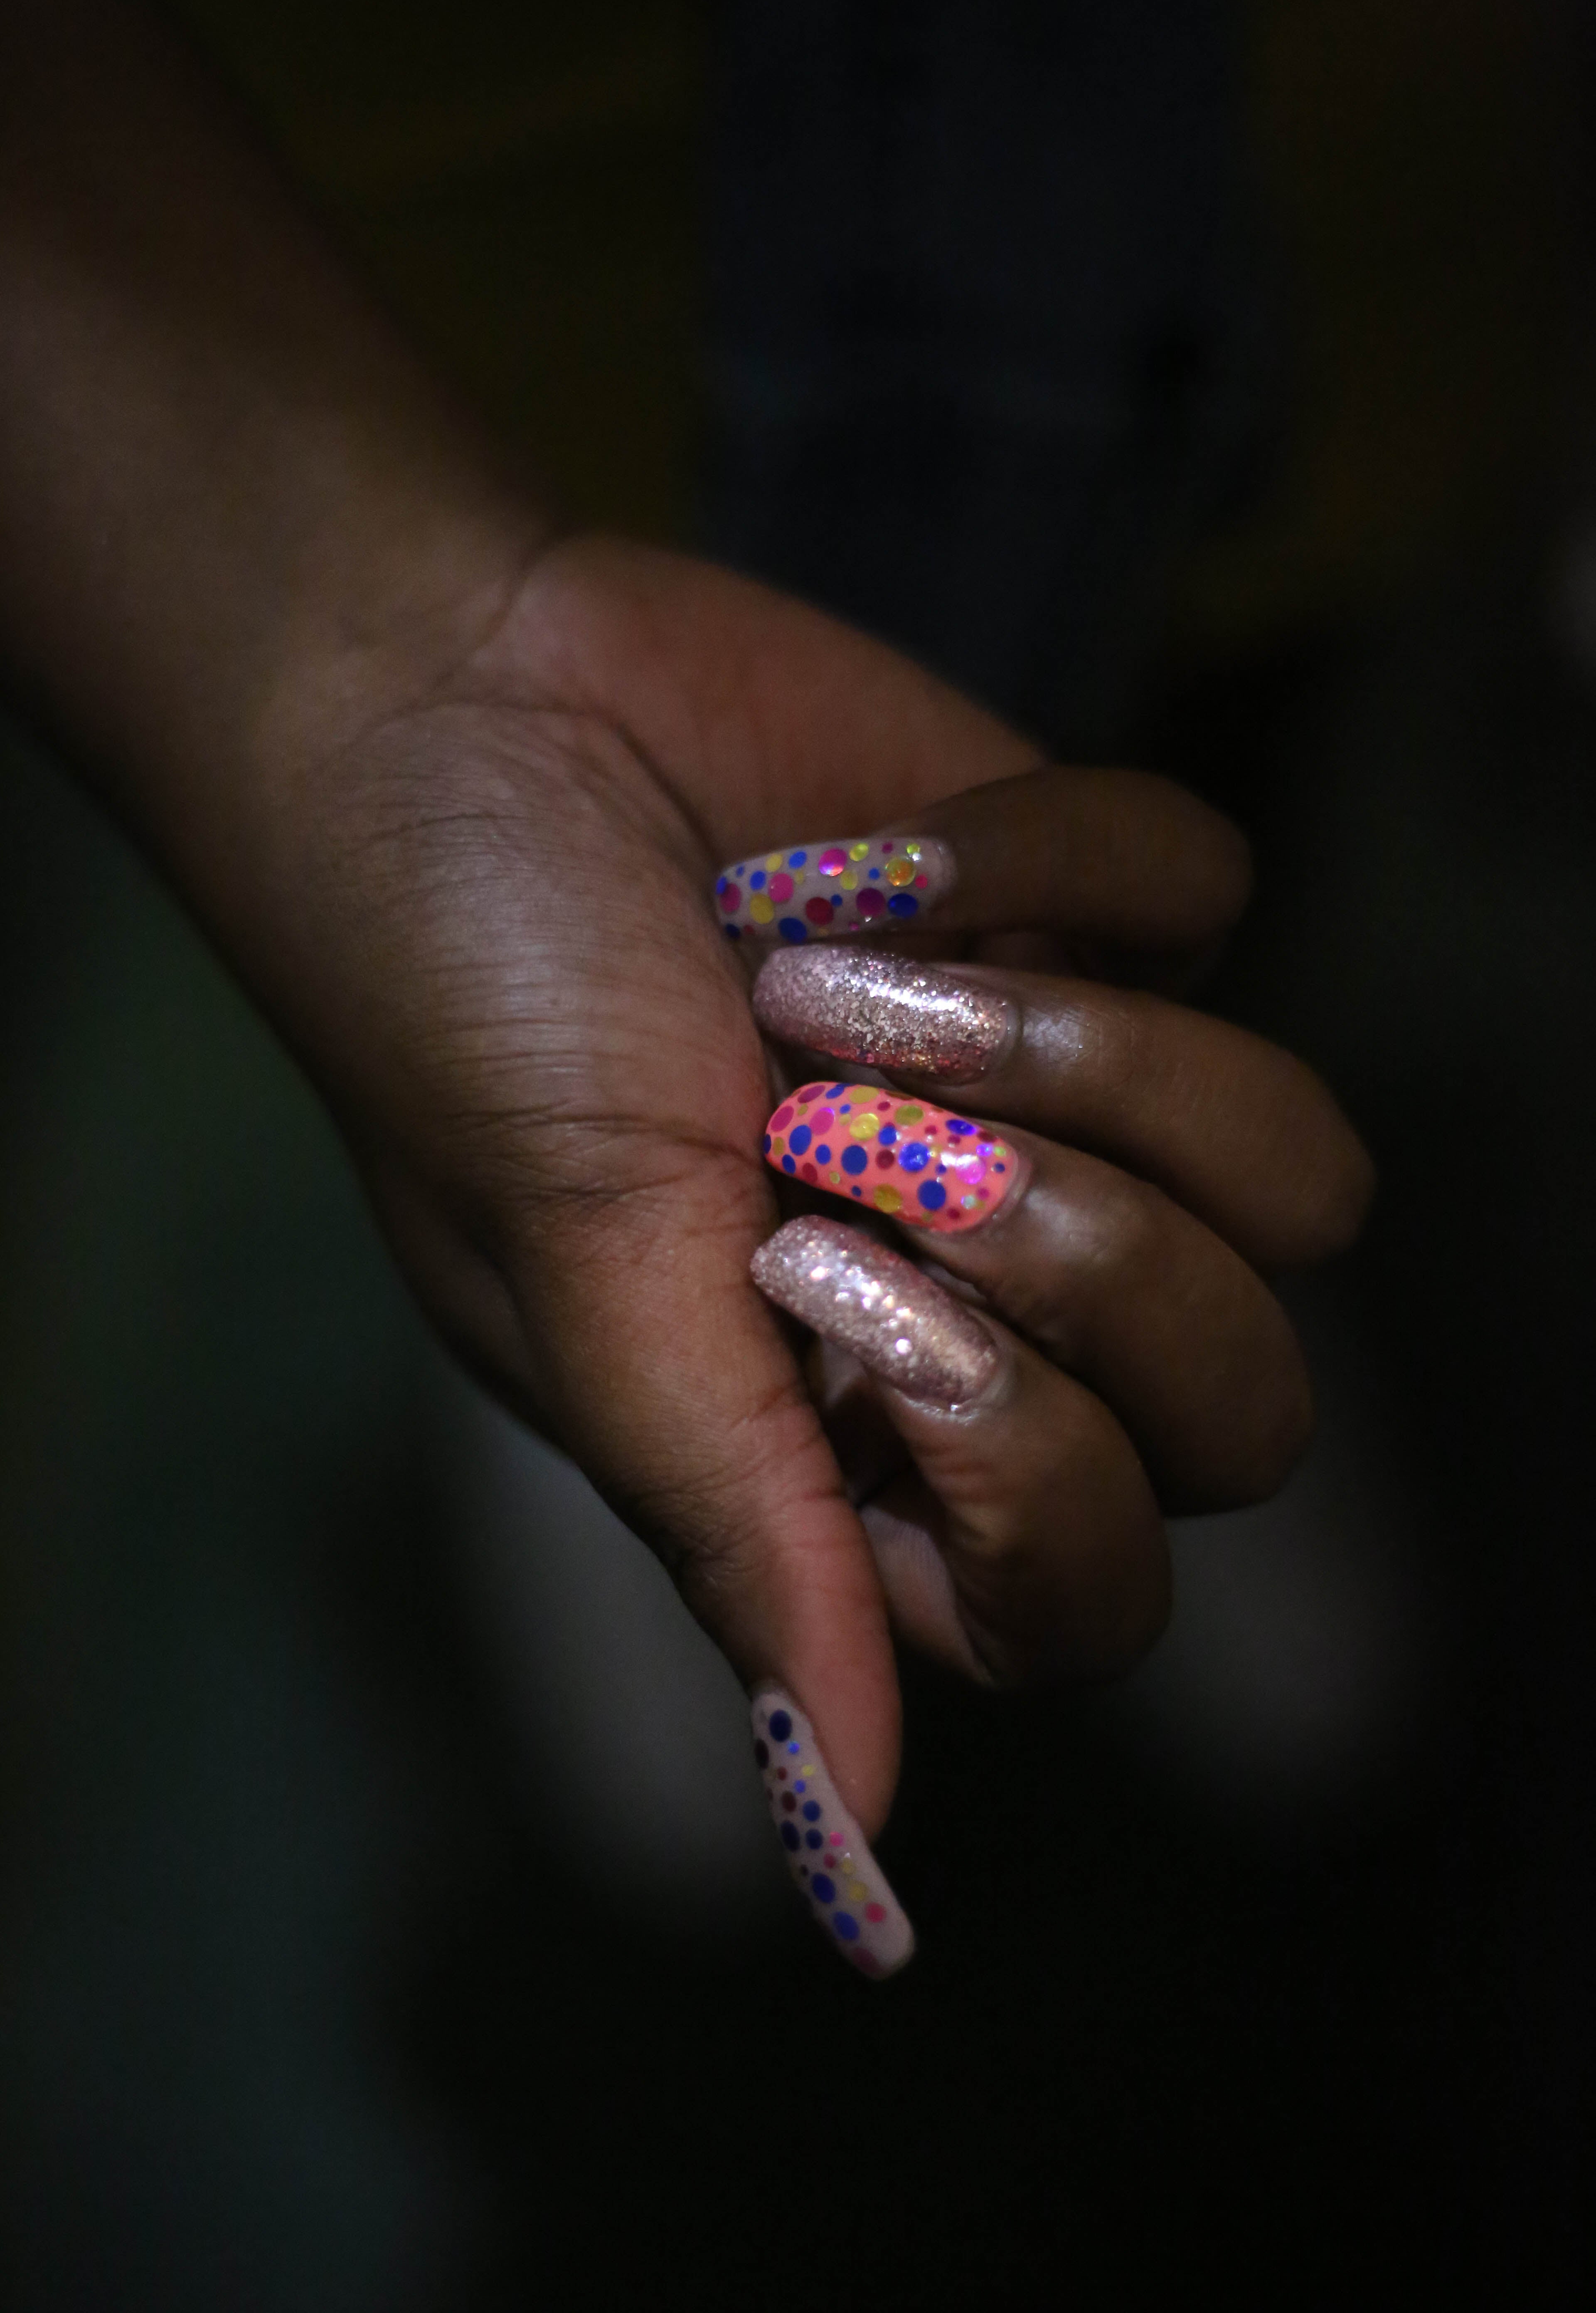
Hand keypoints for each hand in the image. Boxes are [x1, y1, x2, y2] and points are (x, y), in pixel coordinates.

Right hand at [214, 532, 1366, 1847]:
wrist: (444, 712)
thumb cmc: (464, 1018)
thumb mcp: (581, 1286)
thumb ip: (747, 1543)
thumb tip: (858, 1855)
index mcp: (854, 1431)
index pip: (1091, 1590)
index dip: (1034, 1474)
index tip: (841, 1299)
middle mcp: (992, 1290)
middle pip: (1251, 1407)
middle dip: (1089, 1258)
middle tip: (858, 1133)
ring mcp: (1070, 1099)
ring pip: (1301, 1171)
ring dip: (1076, 1051)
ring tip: (841, 974)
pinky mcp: (1091, 902)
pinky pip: (1208, 900)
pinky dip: (1034, 852)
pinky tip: (847, 851)